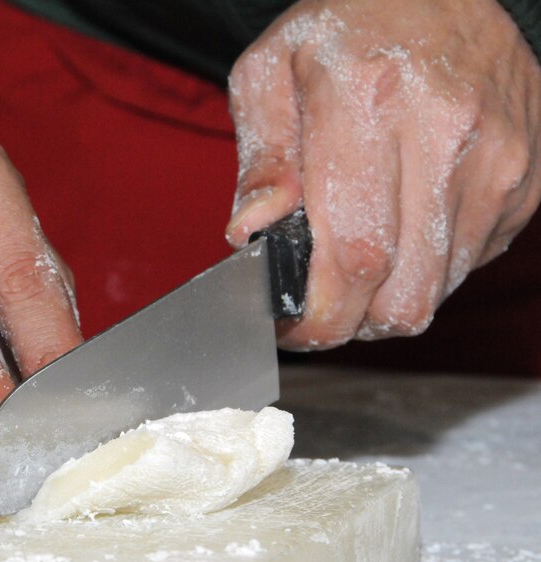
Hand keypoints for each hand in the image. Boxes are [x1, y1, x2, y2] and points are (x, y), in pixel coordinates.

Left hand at [225, 0, 540, 348]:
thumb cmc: (343, 31)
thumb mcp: (270, 73)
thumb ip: (260, 159)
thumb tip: (250, 234)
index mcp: (368, 103)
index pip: (352, 254)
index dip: (319, 316)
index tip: (290, 328)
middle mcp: (445, 134)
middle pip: (402, 294)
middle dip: (350, 325)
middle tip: (318, 310)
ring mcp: (498, 159)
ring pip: (439, 290)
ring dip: (387, 301)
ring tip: (354, 267)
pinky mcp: (525, 177)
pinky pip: (471, 263)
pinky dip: (427, 269)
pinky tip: (400, 229)